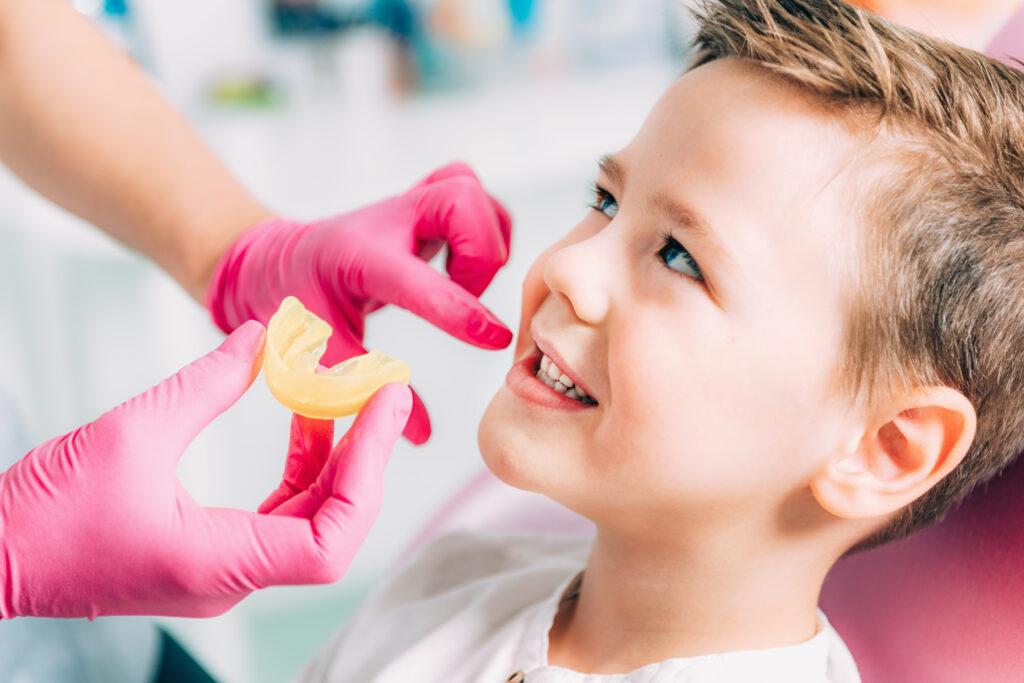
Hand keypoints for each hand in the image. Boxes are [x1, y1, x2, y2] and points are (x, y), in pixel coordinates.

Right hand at [0, 322, 411, 618]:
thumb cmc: (44, 514)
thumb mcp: (133, 431)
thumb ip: (208, 383)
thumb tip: (261, 339)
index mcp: (220, 563)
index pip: (331, 538)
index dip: (368, 474)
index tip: (383, 413)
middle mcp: (231, 577)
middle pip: (331, 525)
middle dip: (362, 458)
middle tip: (382, 396)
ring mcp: (223, 569)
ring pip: (308, 518)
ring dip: (332, 458)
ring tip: (342, 399)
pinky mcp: (209, 553)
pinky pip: (277, 514)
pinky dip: (299, 469)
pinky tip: (302, 423)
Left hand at [205, 162, 513, 444]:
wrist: (274, 259)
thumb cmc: (294, 302)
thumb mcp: (316, 353)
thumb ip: (363, 390)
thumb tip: (421, 434)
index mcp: (358, 258)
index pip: (418, 279)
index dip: (462, 311)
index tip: (495, 339)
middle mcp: (389, 219)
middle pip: (462, 200)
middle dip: (482, 255)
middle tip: (466, 295)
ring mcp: (409, 205)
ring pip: (475, 193)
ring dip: (487, 243)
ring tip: (464, 284)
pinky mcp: (426, 204)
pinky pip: (476, 197)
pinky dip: (487, 230)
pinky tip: (465, 267)